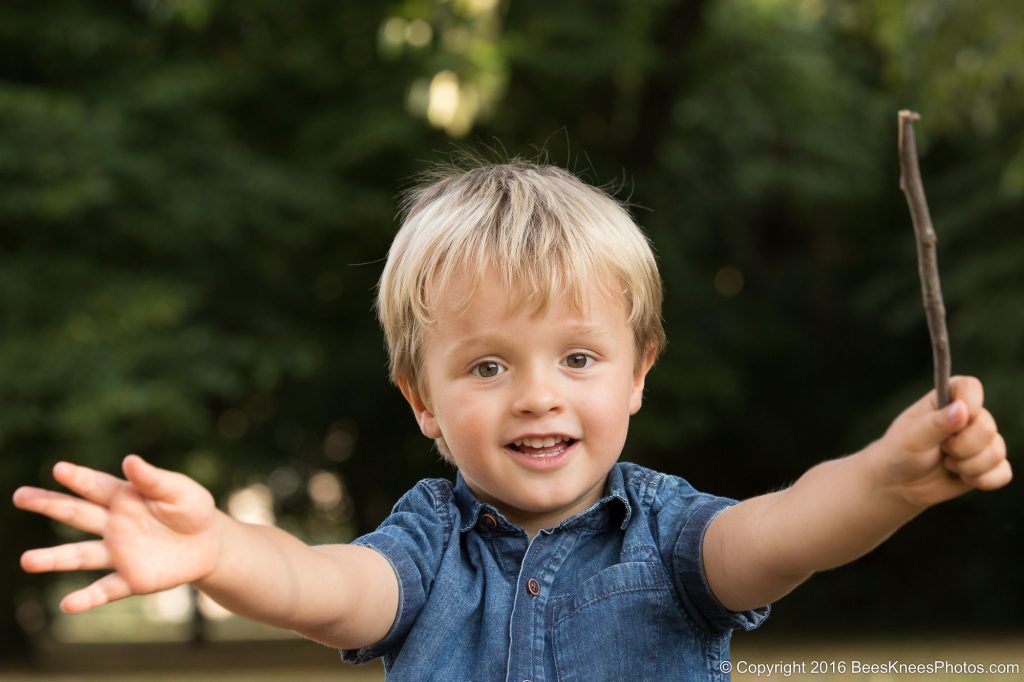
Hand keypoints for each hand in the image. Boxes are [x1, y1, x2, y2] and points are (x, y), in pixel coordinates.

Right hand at [13, 455, 222, 612]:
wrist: (209, 544)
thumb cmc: (191, 510)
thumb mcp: (180, 491)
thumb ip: (155, 479)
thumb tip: (129, 460)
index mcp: (124, 497)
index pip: (96, 486)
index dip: (79, 478)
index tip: (58, 469)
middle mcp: (113, 525)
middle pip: (77, 514)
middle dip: (49, 505)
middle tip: (20, 496)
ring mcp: (118, 553)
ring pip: (81, 555)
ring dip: (54, 558)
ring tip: (27, 561)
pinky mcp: (130, 579)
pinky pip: (105, 590)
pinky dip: (87, 598)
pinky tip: (68, 604)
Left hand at [873, 376, 1011, 507]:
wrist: (899, 484)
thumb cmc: (900, 453)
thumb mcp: (912, 437)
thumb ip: (936, 423)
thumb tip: (962, 408)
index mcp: (947, 399)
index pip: (970, 387)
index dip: (969, 404)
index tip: (955, 421)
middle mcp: (969, 416)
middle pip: (987, 427)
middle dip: (961, 447)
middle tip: (941, 449)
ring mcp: (981, 441)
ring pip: (996, 452)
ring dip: (968, 466)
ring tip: (946, 464)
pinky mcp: (988, 465)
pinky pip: (1003, 473)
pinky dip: (981, 480)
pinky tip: (962, 478)